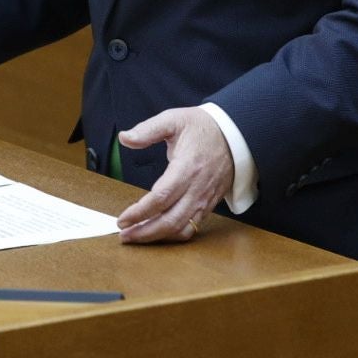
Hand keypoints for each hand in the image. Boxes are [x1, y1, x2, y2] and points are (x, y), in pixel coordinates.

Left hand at [114, 107, 233, 243]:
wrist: (234, 134)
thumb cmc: (203, 127)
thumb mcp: (173, 119)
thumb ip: (147, 130)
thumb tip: (124, 138)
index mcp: (186, 168)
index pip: (161, 198)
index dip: (140, 212)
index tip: (122, 219)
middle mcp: (197, 189)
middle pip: (170, 221)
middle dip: (144, 232)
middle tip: (124, 235)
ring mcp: (204, 199)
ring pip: (181, 229)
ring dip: (157, 237)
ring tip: (137, 236)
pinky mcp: (209, 205)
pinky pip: (192, 227)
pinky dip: (173, 235)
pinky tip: (158, 232)